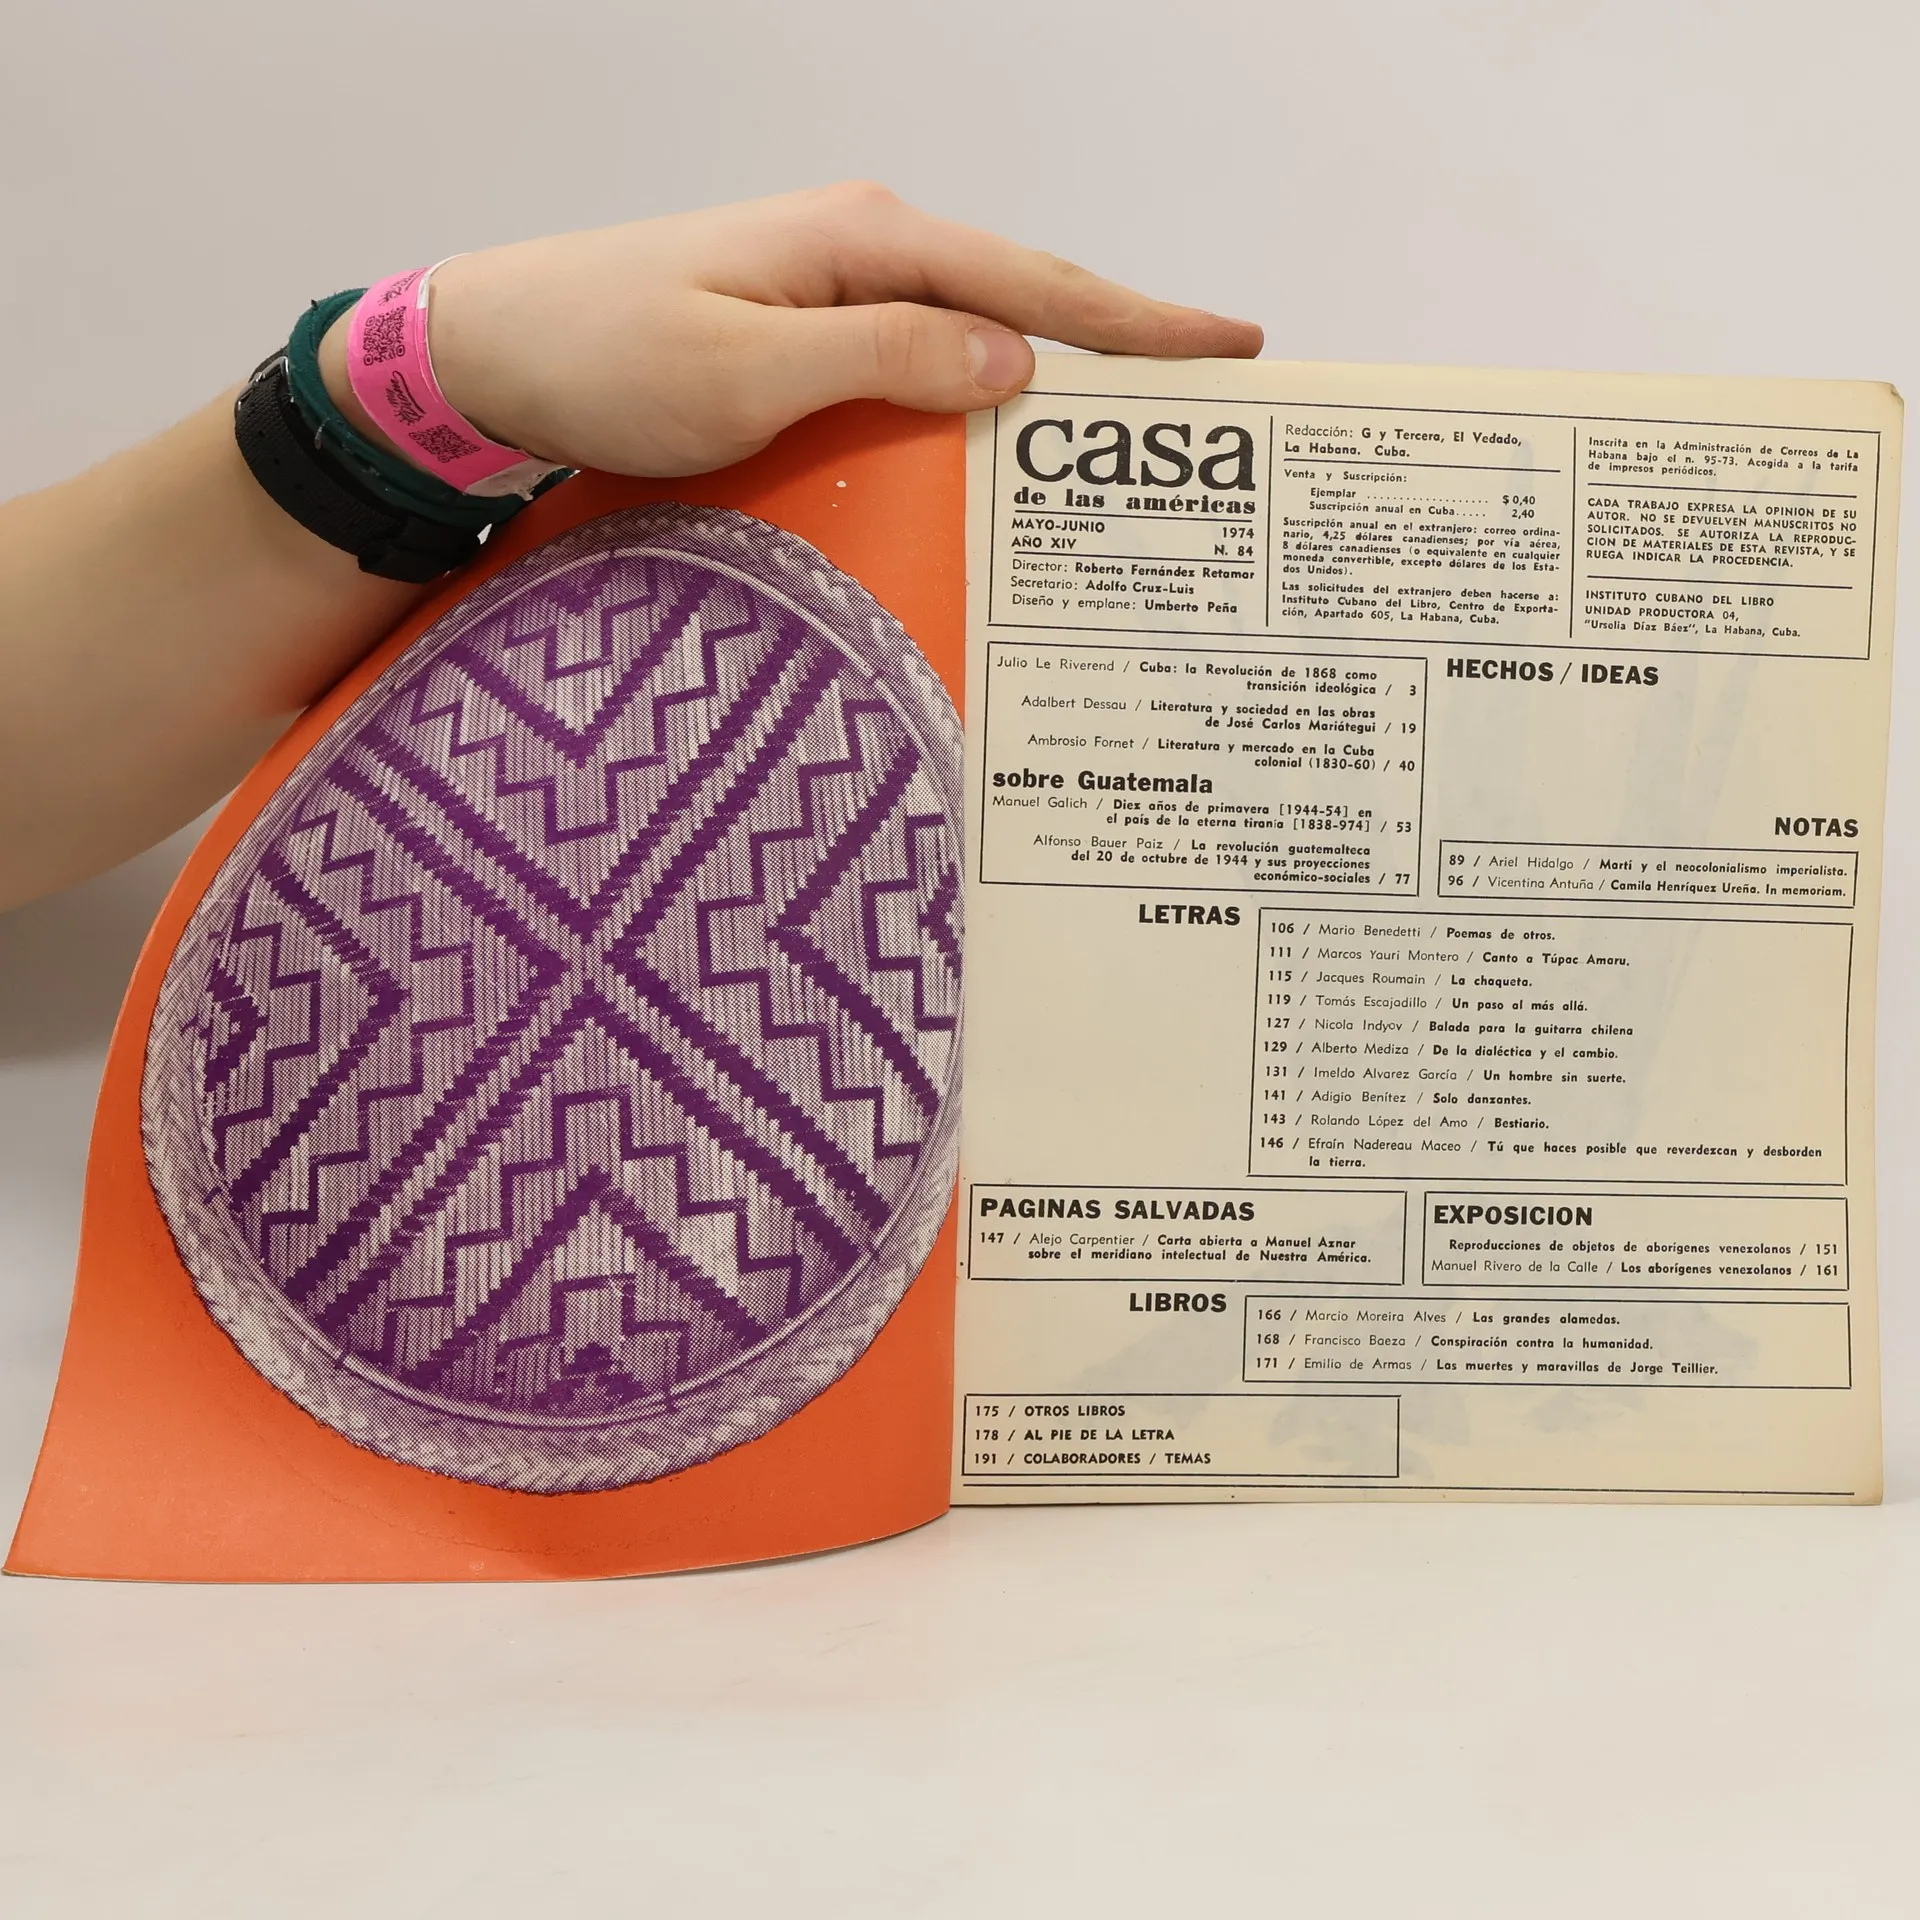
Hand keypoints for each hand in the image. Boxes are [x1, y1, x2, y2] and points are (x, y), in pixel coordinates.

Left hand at [321, 182, 1262, 476]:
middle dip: (1120, 345)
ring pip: (975, 335)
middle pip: (1022, 298)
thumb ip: (886, 359)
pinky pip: (921, 364)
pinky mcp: (805, 337)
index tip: (1231, 349)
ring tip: (1132, 435)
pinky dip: (977, 398)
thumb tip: (1015, 362)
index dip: (1138, 322)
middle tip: (1212, 398)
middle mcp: (861, 251)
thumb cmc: (602, 356)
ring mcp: (832, 292)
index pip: (1033, 280)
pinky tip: (1005, 440)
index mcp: (865, 241)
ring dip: (1053, 380)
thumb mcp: (749, 370)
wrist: (488, 354)